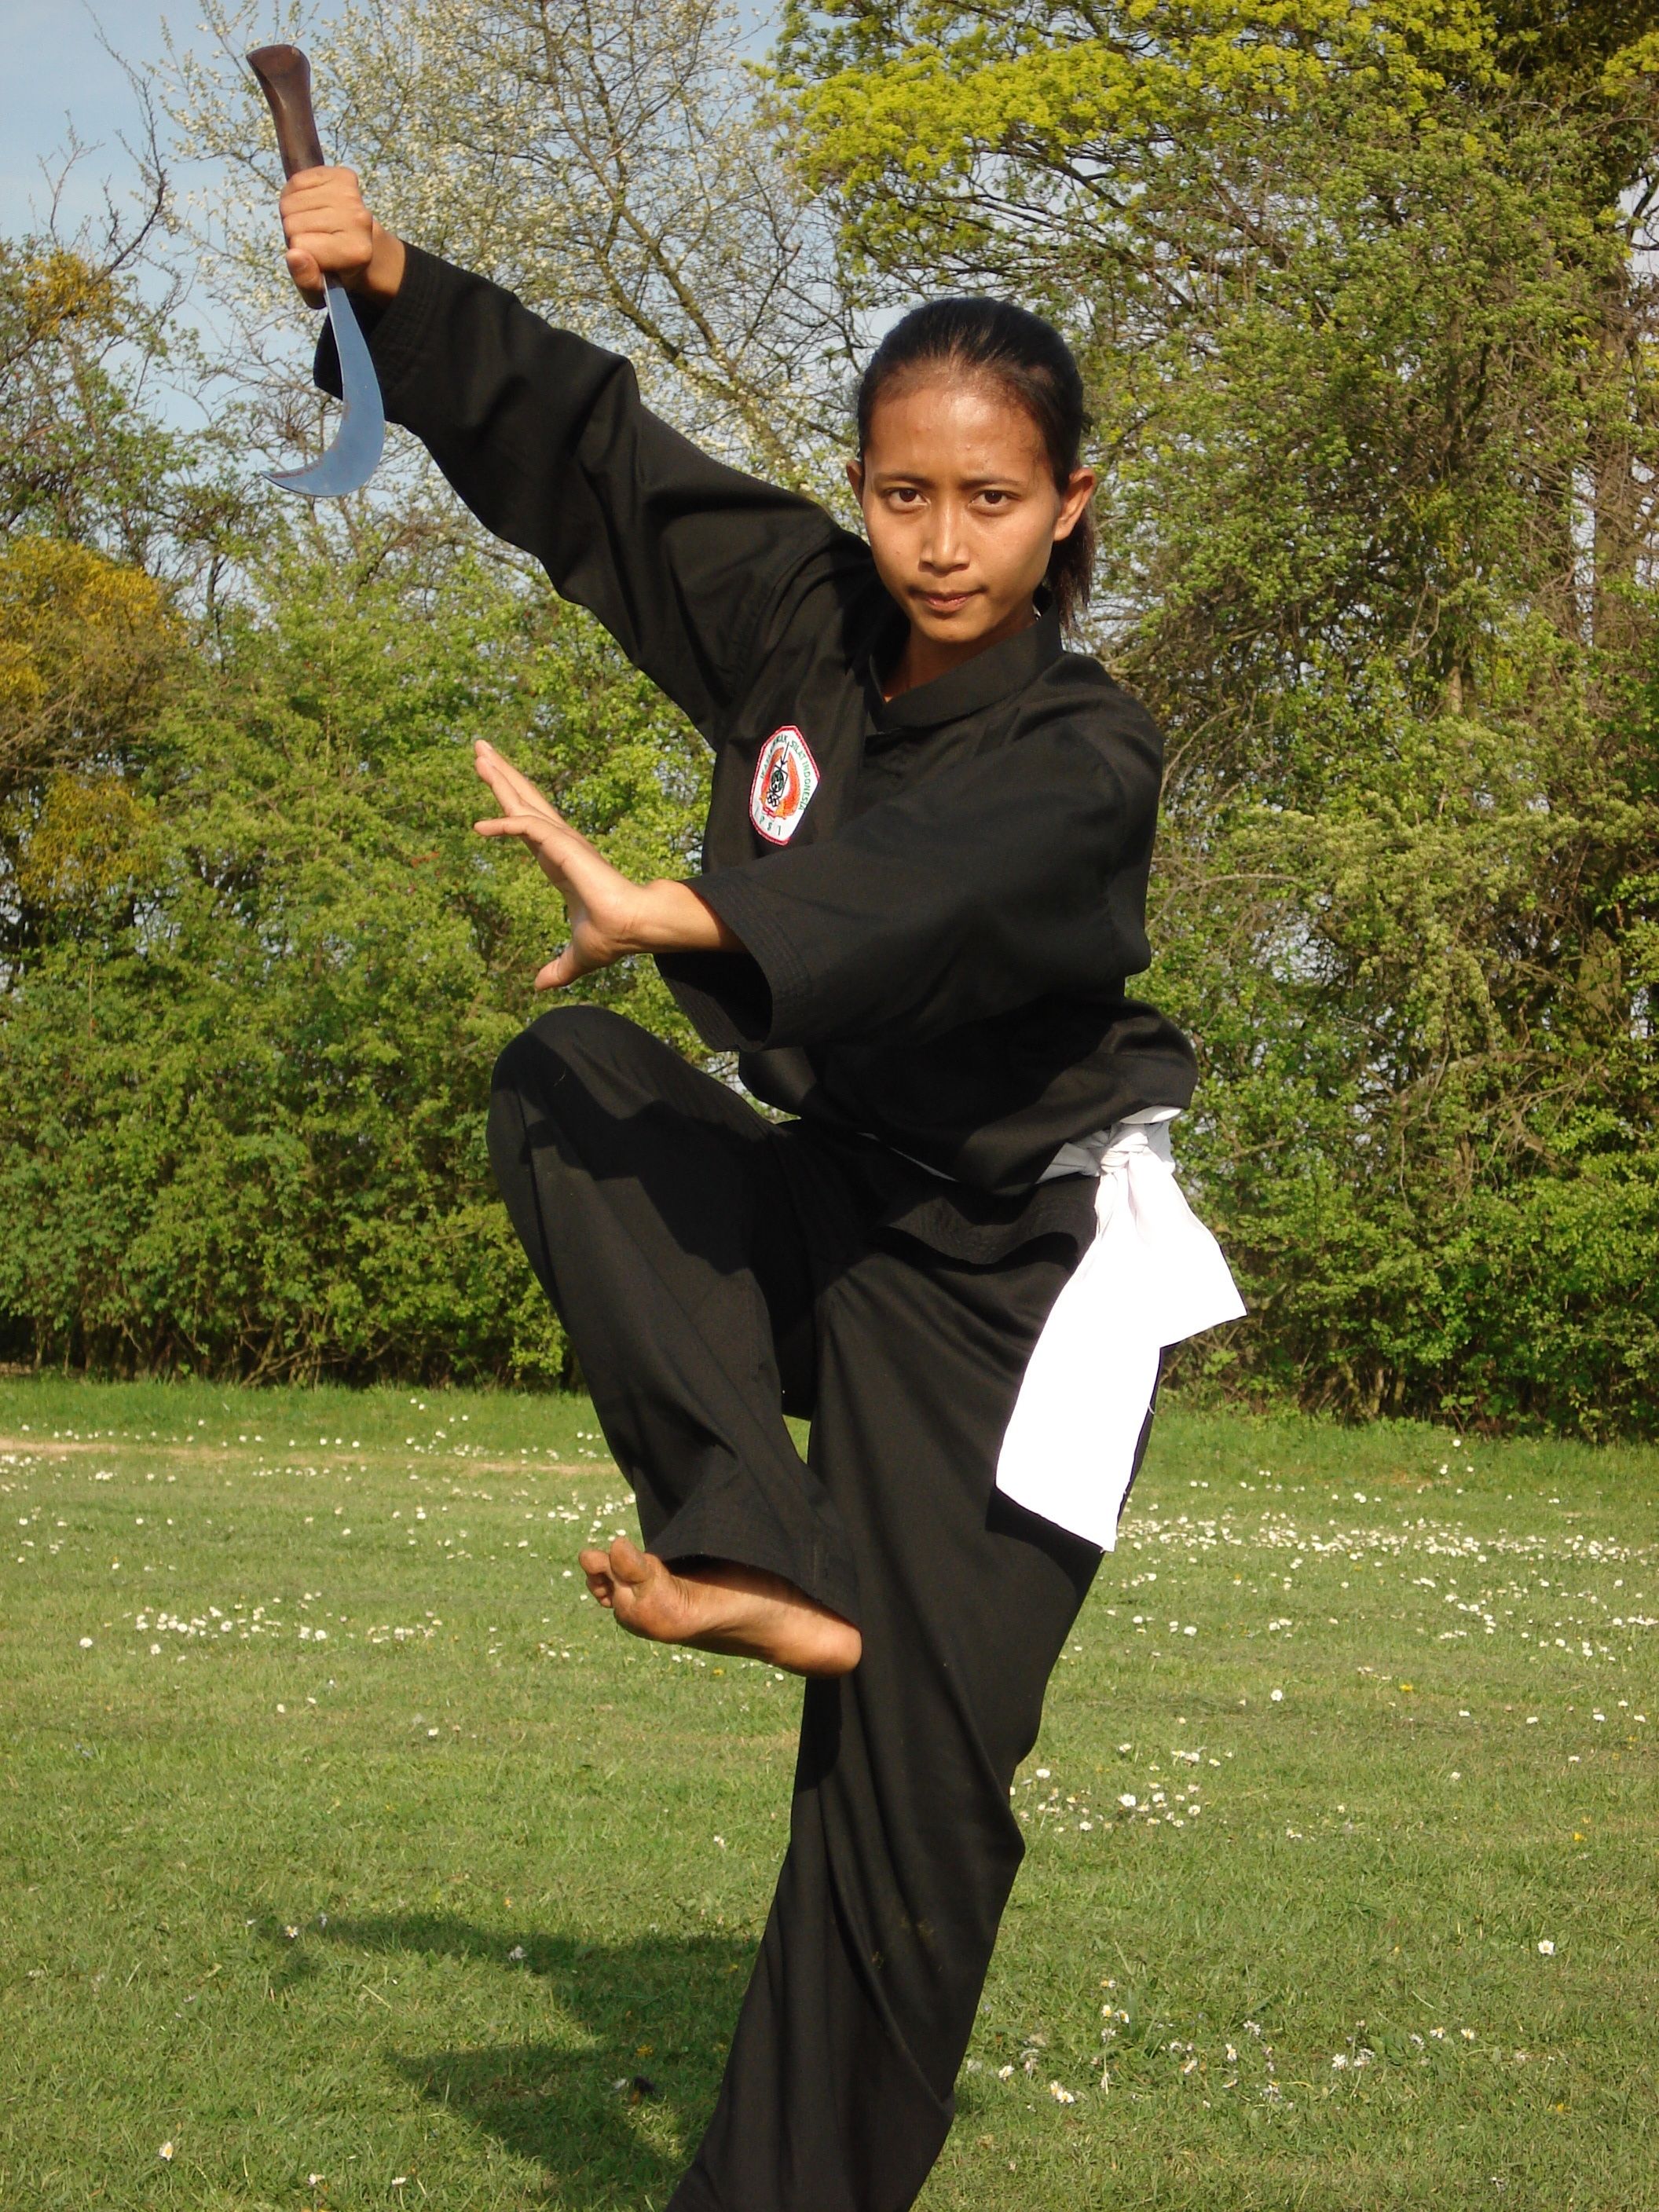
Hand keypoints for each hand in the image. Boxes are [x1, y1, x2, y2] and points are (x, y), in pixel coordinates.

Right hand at [279, 166, 405, 305]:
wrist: (366, 245)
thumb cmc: (340, 268)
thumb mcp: (323, 288)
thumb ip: (306, 280)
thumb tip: (294, 256)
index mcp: (355, 252)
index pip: (298, 246)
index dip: (301, 254)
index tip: (318, 257)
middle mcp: (358, 219)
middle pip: (292, 222)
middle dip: (296, 233)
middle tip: (316, 239)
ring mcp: (352, 195)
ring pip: (290, 202)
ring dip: (296, 213)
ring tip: (316, 223)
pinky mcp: (343, 176)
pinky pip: (297, 181)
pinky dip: (298, 193)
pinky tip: (315, 204)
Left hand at [472, 740, 738, 988]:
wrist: (637, 927)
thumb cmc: (614, 934)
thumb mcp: (577, 956)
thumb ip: (558, 968)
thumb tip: (539, 987)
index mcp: (557, 860)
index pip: (526, 825)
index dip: (507, 805)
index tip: (493, 784)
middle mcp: (559, 844)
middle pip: (523, 801)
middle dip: (502, 775)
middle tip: (479, 750)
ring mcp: (562, 843)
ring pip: (523, 804)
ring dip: (500, 780)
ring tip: (479, 755)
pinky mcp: (565, 848)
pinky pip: (527, 829)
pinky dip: (503, 826)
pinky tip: (478, 828)